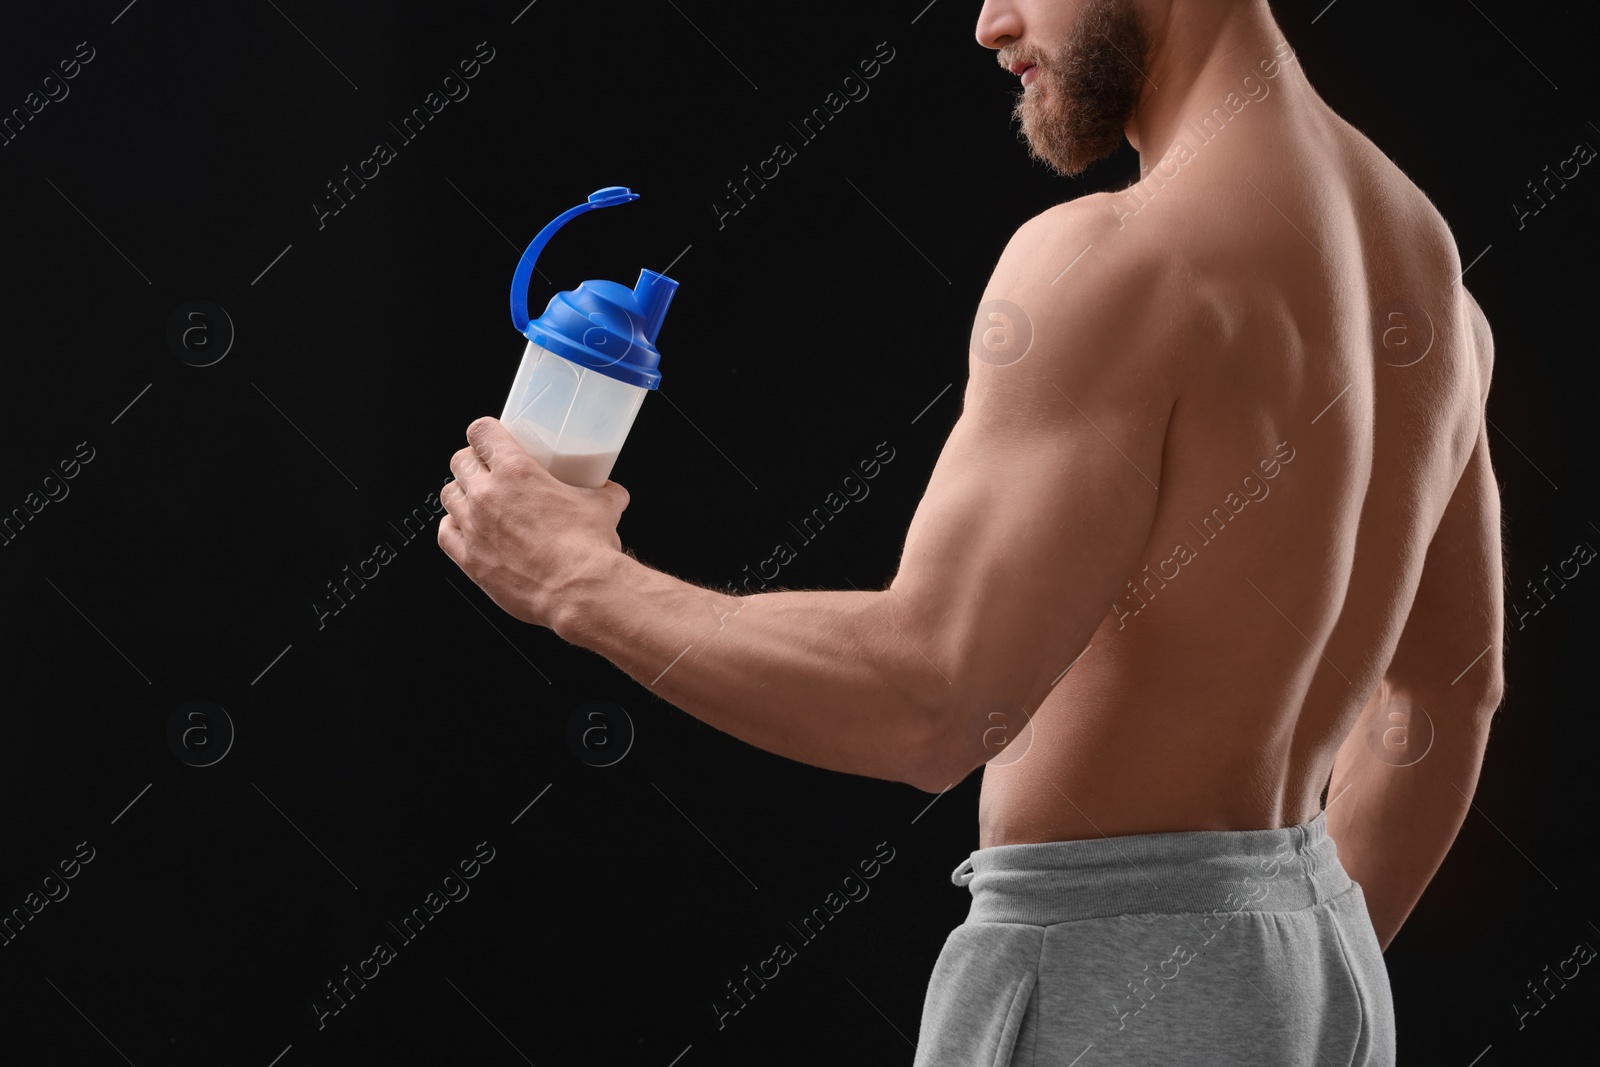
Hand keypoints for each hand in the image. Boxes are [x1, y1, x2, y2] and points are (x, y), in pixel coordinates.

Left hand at [437, 416, 629, 629]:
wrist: (578, 590)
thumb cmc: (587, 549)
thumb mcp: (604, 506)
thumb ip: (604, 492)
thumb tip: (611, 491)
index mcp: (517, 471)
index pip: (481, 432)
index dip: (484, 432)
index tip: (490, 438)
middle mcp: (488, 495)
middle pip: (460, 460)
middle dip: (472, 461)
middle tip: (487, 470)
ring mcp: (474, 527)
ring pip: (448, 494)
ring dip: (461, 492)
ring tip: (476, 500)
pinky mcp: (469, 558)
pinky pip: (444, 533)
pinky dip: (453, 526)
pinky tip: (466, 529)